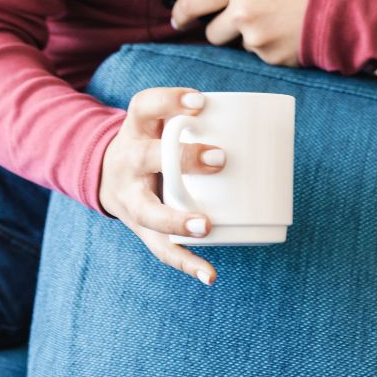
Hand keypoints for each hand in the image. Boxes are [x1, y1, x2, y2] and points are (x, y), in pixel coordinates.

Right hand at [98, 87, 227, 284]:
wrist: (105, 176)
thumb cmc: (154, 143)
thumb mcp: (162, 123)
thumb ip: (201, 122)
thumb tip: (271, 127)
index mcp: (137, 130)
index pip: (144, 107)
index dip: (169, 102)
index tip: (201, 102)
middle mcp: (128, 162)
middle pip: (146, 158)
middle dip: (182, 158)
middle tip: (220, 159)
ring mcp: (130, 198)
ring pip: (147, 210)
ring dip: (176, 220)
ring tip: (205, 227)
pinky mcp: (140, 228)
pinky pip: (160, 248)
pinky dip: (186, 262)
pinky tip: (210, 274)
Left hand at [169, 0, 324, 66]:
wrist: (347, 7)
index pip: (194, 3)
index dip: (181, 13)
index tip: (179, 18)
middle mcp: (243, 14)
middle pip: (213, 33)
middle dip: (223, 27)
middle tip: (246, 17)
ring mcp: (257, 39)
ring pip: (239, 44)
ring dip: (249, 37)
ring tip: (276, 22)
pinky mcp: (271, 59)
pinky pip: (260, 56)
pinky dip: (270, 47)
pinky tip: (288, 33)